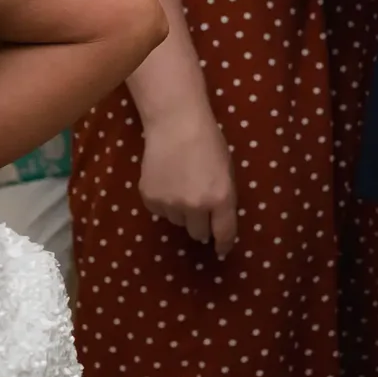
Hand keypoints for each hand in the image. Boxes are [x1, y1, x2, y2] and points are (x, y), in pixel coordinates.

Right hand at [139, 105, 239, 256]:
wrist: (175, 125)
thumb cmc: (208, 143)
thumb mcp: (226, 171)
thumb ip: (223, 197)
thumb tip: (216, 220)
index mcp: (221, 198)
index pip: (224, 232)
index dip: (224, 244)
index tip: (221, 251)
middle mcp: (196, 206)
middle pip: (198, 233)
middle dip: (202, 227)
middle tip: (200, 211)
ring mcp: (171, 204)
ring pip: (178, 221)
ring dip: (182, 212)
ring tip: (182, 185)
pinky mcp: (150, 199)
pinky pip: (160, 211)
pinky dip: (165, 202)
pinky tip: (167, 181)